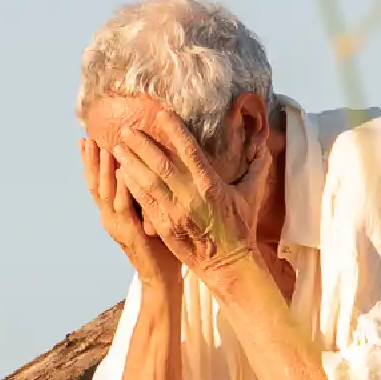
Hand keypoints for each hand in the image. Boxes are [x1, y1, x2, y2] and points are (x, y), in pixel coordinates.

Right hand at [79, 136, 176, 284]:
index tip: (84, 140)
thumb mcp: (146, 214)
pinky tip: (121, 170)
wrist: (161, 278)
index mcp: (111, 214)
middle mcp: (109, 219)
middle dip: (90, 161)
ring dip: (102, 169)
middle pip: (94, 185)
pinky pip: (124, 206)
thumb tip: (142, 169)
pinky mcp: (130, 233)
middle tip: (86, 138)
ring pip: (105, 193)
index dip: (88, 163)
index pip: (95, 184)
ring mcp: (117, 226)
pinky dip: (121, 187)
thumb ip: (140, 194)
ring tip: (100, 147)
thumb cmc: (159, 245)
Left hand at [110, 109, 271, 287]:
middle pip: (161, 164)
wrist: (228, 265)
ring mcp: (174, 214)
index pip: (190, 151)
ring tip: (117, 147)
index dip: (174, 131)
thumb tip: (263, 143)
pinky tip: (121, 174)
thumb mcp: (251, 195)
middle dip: (141, 145)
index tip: (160, 114)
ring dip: (131, 163)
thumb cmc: (240, 228)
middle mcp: (190, 197)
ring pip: (148, 182)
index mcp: (211, 186)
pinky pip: (144, 203)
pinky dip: (131, 187)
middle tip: (126, 129)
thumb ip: (256, 167)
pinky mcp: (164, 228)